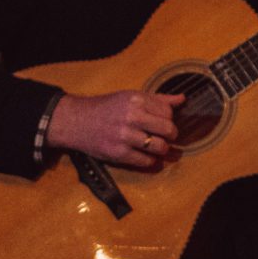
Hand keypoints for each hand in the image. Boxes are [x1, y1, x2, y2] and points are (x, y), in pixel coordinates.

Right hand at [46, 90, 184, 169]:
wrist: (75, 121)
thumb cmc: (106, 108)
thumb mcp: (130, 97)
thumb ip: (157, 99)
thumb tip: (182, 99)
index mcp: (136, 100)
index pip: (168, 112)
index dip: (169, 119)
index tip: (163, 122)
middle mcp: (131, 116)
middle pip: (169, 129)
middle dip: (171, 135)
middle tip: (166, 137)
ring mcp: (124, 136)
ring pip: (160, 147)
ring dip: (163, 150)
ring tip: (157, 147)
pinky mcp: (118, 153)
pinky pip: (146, 161)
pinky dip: (150, 161)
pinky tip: (146, 156)